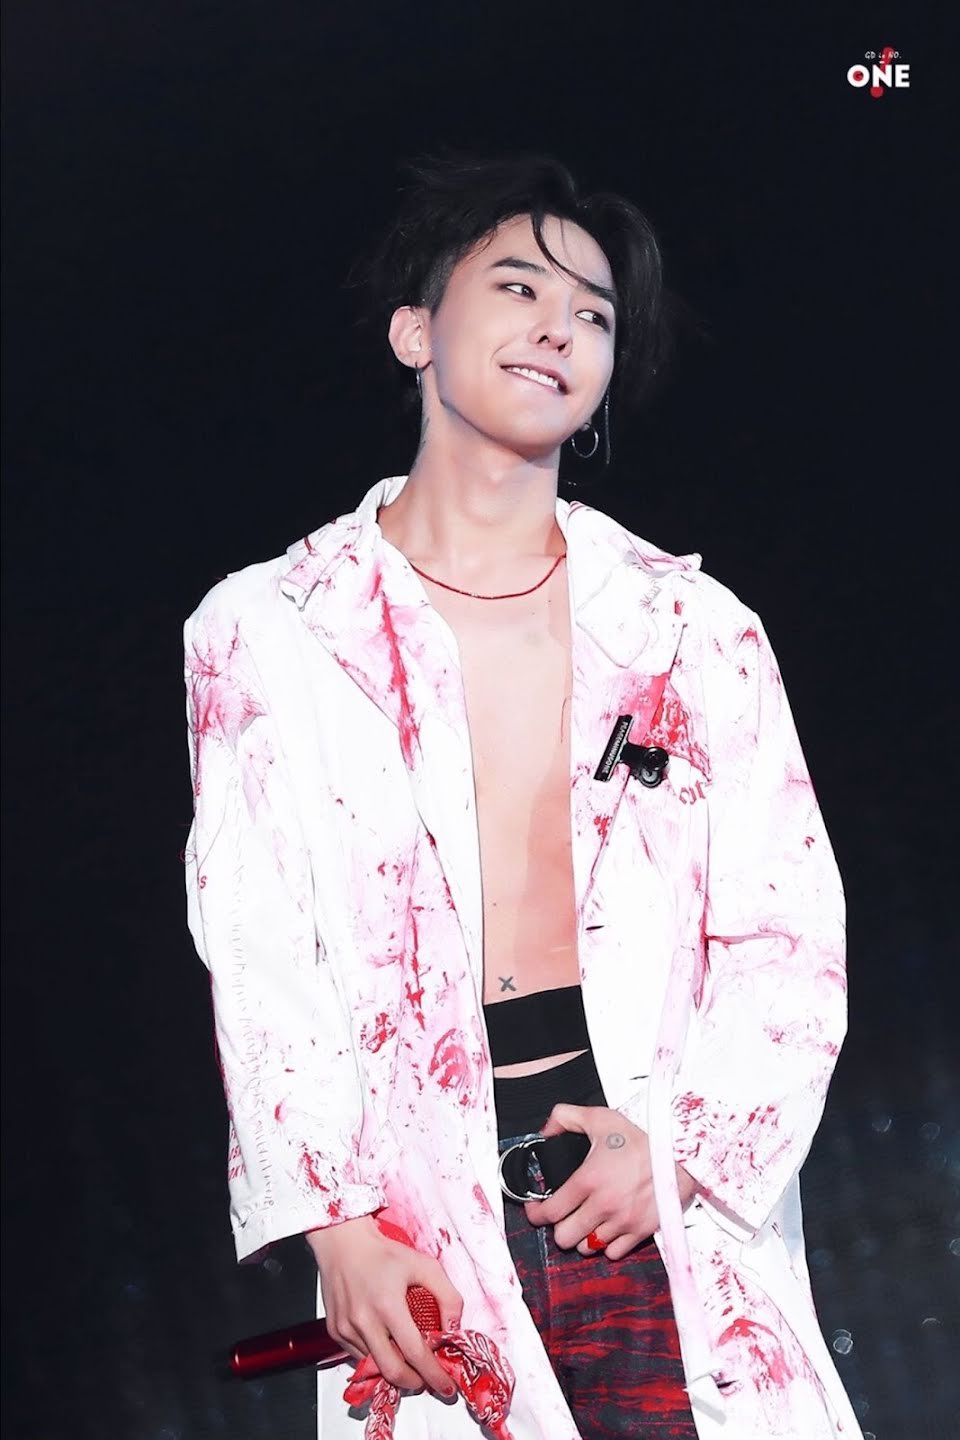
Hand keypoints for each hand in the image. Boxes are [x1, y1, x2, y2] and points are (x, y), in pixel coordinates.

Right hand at [306, 1214, 462, 1397]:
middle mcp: (364, 1320)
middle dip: (414, 1383)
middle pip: (392, 1371)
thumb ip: (447, 1296)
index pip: (415, 1353)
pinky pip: (358, 1356)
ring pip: (374, 1365)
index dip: (433, 1375)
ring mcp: (346, 1328)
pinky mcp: (335, 1331)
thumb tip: (453, 1329)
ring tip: (407, 1358)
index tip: (446, 1387)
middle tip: (427, 1380)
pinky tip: (386, 1344)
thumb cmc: (383, 1252)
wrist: (343, 1242)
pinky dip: (375, 1357)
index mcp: (388, 1305)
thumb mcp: (425, 1265)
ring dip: (394, 1368)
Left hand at [523, 1104, 700, 1259]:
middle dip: (559, 1226)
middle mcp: (604, 1205)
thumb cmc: (641, 1135)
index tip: (536, 1209)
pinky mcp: (642, 1231)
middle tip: (563, 1215)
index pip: (550, 1212)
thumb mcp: (600, 1117)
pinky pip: (614, 1253)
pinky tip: (608, 1227)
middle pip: (565, 1238)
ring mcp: (623, 1222)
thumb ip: (565, 1117)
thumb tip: (544, 1132)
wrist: (681, 1151)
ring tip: (586, 1221)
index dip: (535, 1213)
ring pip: (588, 1248)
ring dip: (583, 1237)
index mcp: (589, 1179)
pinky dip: (607, 1244)